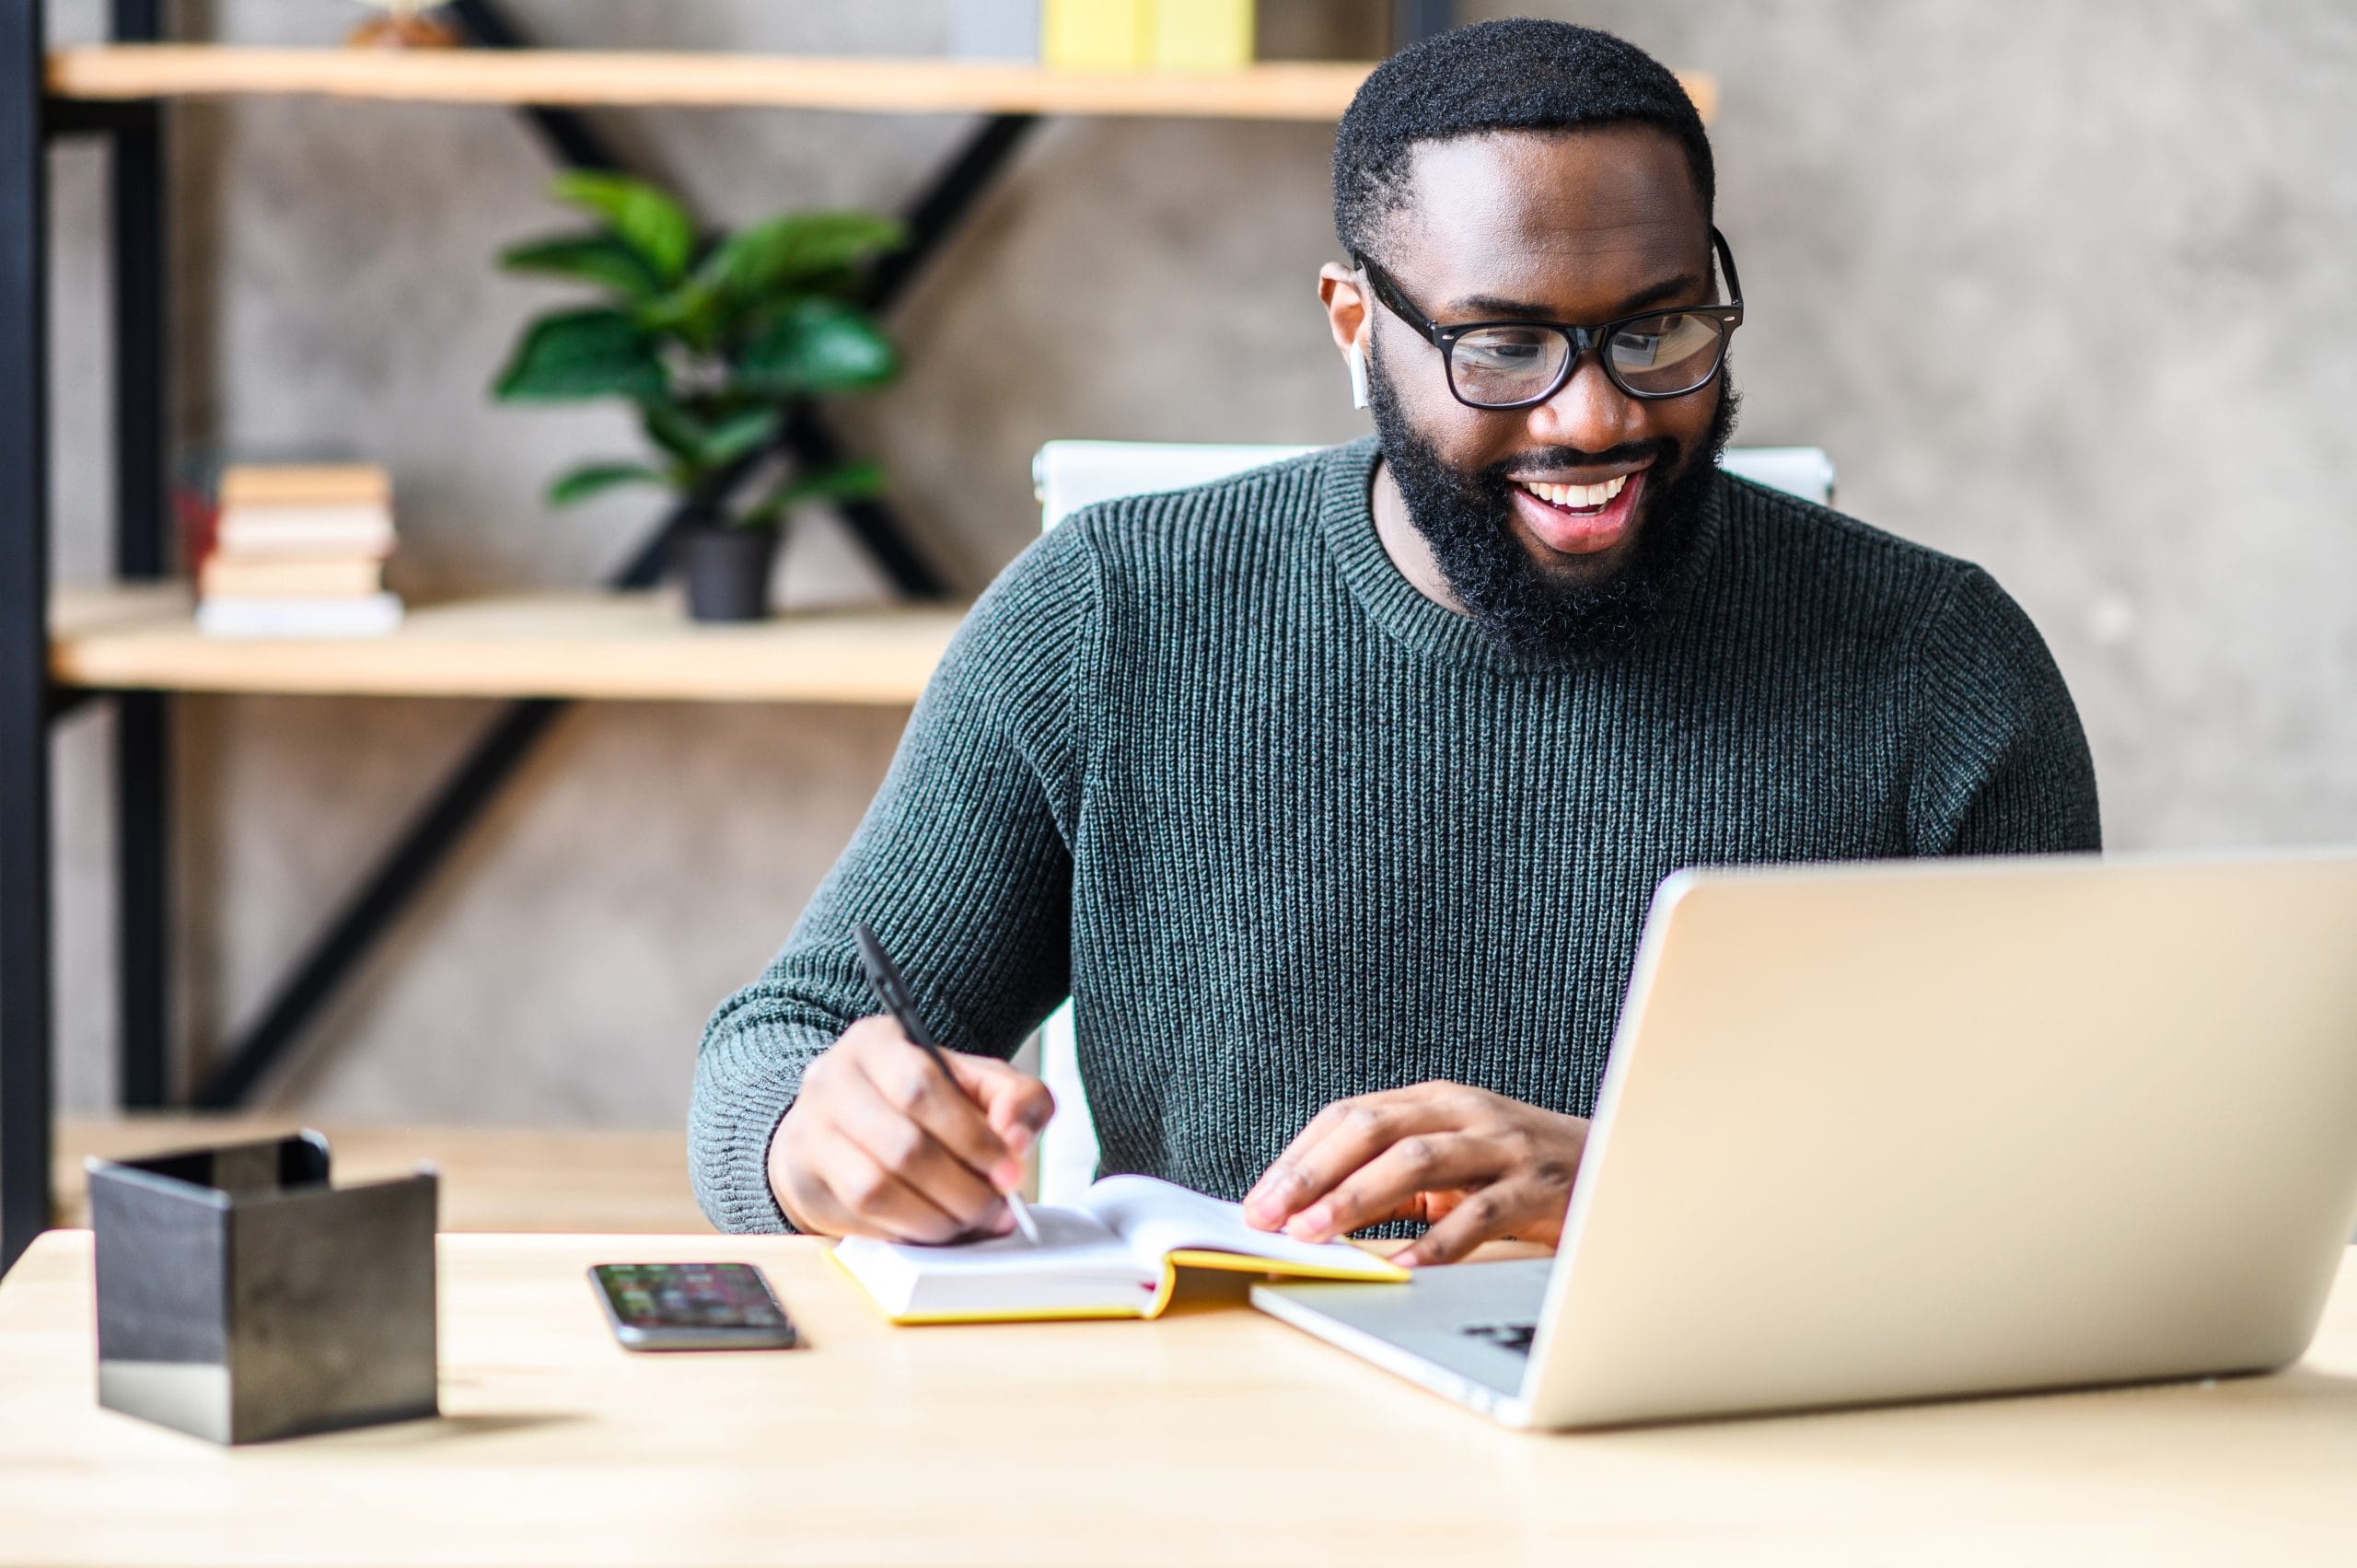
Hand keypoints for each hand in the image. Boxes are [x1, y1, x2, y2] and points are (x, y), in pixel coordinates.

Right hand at [768, 1016, 1053, 1242]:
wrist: (845, 1125)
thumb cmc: (918, 1104)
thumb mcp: (974, 1084)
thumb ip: (1016, 1098)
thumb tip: (1017, 1138)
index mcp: (877, 1041)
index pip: (922, 1087)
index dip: (972, 1137)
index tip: (1010, 1170)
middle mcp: (834, 1079)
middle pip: (904, 1145)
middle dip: (963, 1187)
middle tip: (996, 1207)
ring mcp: (811, 1129)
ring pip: (877, 1186)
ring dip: (936, 1216)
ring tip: (968, 1220)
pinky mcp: (803, 1176)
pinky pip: (859, 1214)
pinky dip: (907, 1228)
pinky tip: (933, 1226)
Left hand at [1241, 1082, 1590, 1267]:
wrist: (1625, 1164)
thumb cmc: (1523, 1169)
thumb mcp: (1455, 1158)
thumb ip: (1395, 1178)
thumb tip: (1314, 1214)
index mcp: (1435, 1100)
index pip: (1350, 1116)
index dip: (1299, 1157)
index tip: (1258, 1201)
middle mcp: (1466, 1112)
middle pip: (1374, 1129)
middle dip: (1314, 1172)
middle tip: (1271, 1215)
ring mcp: (1505, 1146)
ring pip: (1418, 1160)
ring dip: (1358, 1198)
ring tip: (1317, 1233)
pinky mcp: (1539, 1187)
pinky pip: (1481, 1213)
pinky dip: (1438, 1242)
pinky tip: (1404, 1268)